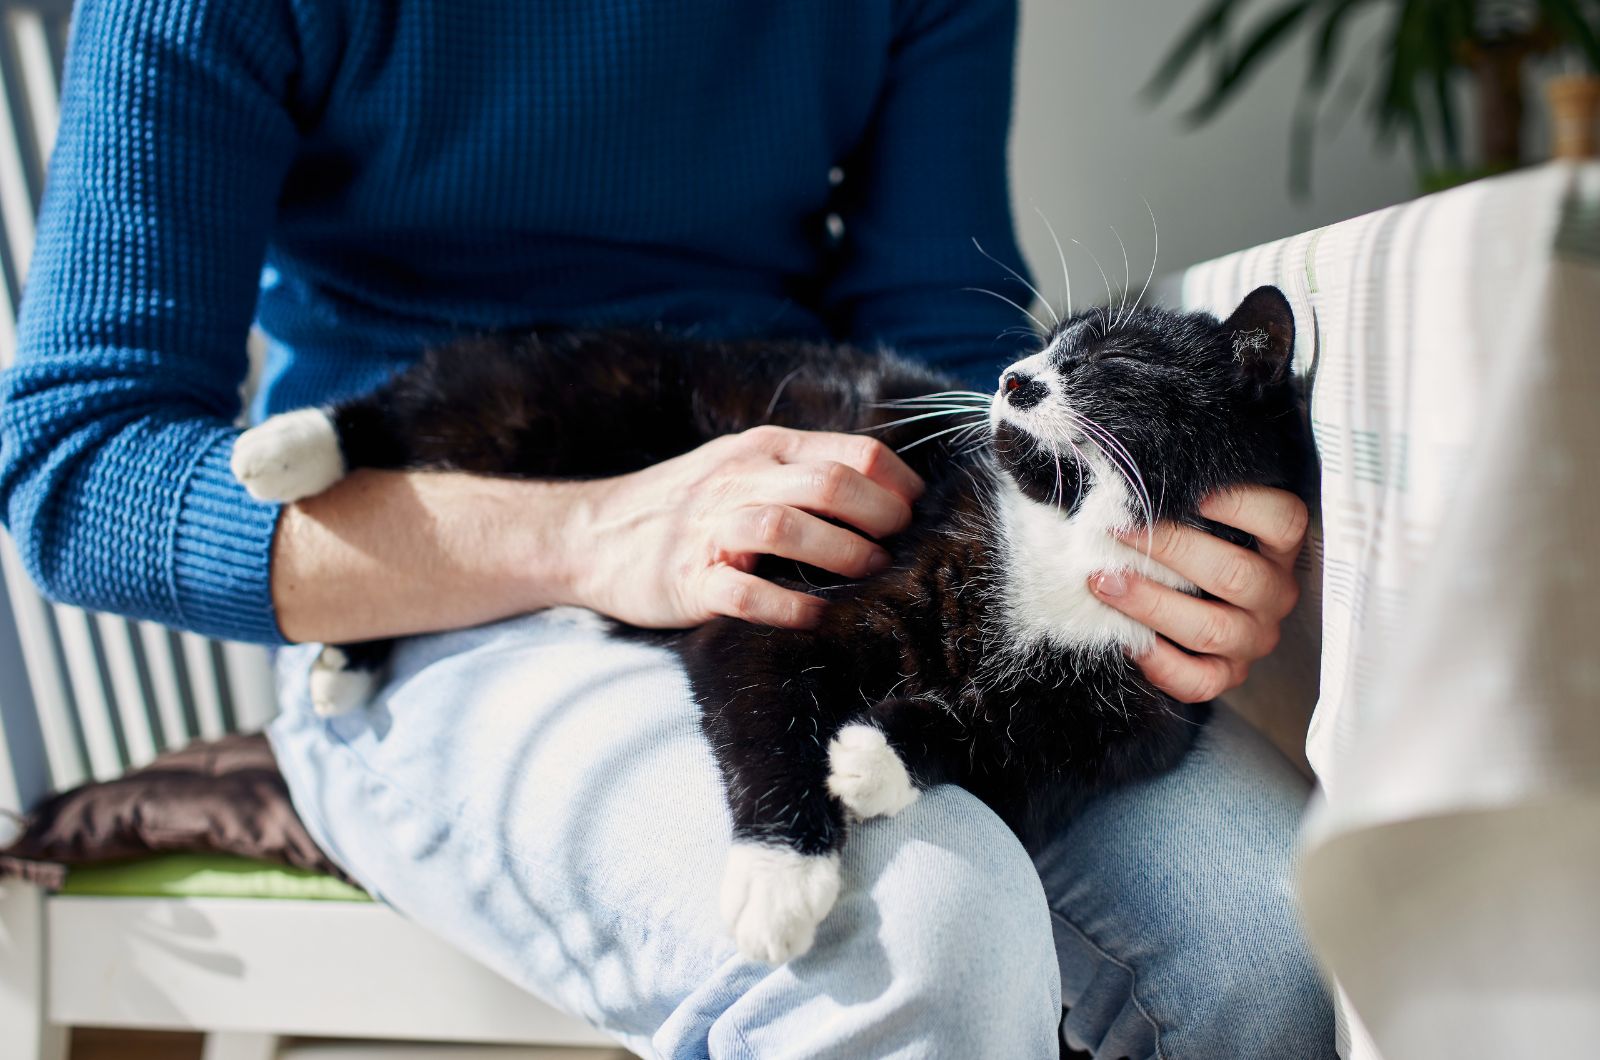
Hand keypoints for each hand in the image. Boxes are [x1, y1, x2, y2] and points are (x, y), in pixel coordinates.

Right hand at [565, 426, 923, 628]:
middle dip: (880, 518)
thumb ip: (799, 468)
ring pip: (787, 529)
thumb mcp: (740, 465)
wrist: (588, 535)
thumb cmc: (682, 506)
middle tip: (899, 546)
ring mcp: (711, 530)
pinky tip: (816, 616)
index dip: (898, 484)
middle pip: (830, 485)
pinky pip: (746, 593)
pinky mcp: (689, 581)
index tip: (917, 513)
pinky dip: (789, 606)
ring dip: (841, 553)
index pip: (852, 453)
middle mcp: (739, 481)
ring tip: (868, 574)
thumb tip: (880, 487)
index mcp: (762, 450)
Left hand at [1088, 487, 1307, 702]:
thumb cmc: (1187, 541)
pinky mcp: (1227, 676)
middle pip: (1237, 576)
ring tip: (1104, 582)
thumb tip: (1136, 470)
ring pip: (1212, 630)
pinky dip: (1159, 663)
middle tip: (1118, 532)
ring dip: (1152, 604)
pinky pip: (1198, 681)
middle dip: (1171, 551)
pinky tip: (1127, 638)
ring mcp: (1253, 639)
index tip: (1182, 490)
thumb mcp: (1197, 513)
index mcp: (1278, 547)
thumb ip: (1183, 496)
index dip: (1236, 503)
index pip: (1283, 521)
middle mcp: (1274, 594)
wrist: (1186, 598)